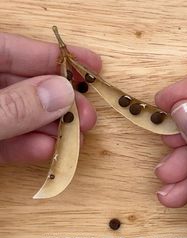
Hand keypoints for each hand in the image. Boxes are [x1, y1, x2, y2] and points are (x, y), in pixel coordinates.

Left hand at [0, 32, 100, 162]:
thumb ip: (16, 105)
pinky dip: (26, 148)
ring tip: (76, 139)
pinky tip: (49, 151)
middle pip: (24, 85)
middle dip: (59, 101)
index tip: (91, 65)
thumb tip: (61, 93)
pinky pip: (5, 141)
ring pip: (19, 116)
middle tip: (87, 115)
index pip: (14, 50)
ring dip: (49, 129)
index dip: (55, 56)